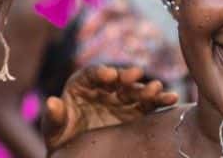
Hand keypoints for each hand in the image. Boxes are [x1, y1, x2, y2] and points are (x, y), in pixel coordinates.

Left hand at [41, 65, 177, 150]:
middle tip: (134, 75)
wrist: (77, 153)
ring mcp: (121, 100)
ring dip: (146, 88)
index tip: (109, 75)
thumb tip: (50, 102)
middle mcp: (104, 88)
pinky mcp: (135, 113)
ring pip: (135, 90)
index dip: (100, 73)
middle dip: (126, 76)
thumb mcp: (54, 129)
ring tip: (157, 88)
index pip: (91, 74)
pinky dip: (160, 101)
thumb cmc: (62, 137)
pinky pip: (150, 105)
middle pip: (117, 78)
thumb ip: (54, 116)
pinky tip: (172, 99)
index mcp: (82, 85)